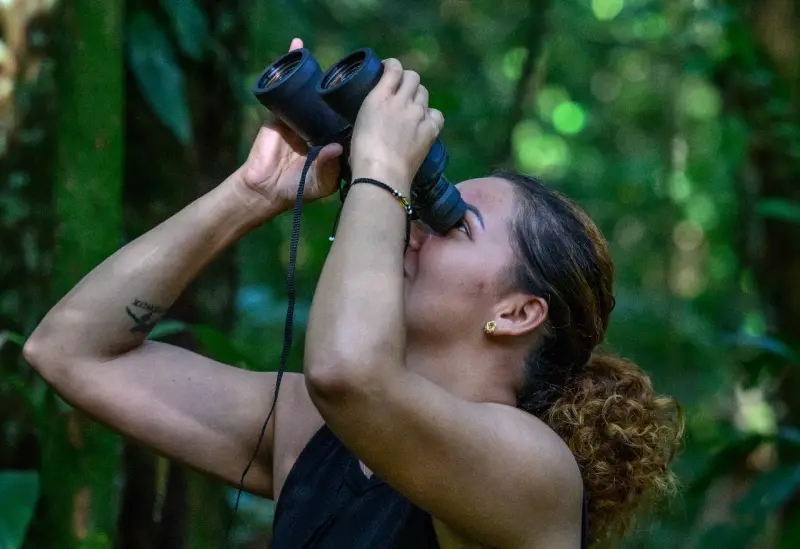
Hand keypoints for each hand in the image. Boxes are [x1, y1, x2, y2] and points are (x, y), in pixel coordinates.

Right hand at [233, 38, 343, 217]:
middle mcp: (319, 124)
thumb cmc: (298, 189)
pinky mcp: (280, 112)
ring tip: (326, 50)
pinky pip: (284, 85)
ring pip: (310, 87)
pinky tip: (296, 46)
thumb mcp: (321, 182)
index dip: (359, 104)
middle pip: (332, 98)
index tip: (374, 89)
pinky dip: (289, 65)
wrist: (267, 190)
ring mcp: (300, 116)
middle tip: (354, 65)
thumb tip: (335, 147)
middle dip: (341, 82)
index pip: (349, 116)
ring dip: (315, 67)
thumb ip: (328, 166)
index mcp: (334, 138)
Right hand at [349, 59, 443, 188]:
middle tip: (401, 92)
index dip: (393, 66)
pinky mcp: (431, 130)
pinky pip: (436, 114)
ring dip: (417, 97)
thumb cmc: (362, 155)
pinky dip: (430, 116)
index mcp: (379, 97)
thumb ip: (371, 111)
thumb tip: (377, 114)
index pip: (394, 68)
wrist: (382, 174)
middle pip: (413, 77)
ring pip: (424, 93)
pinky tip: (424, 122)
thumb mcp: (359, 124)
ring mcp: (418, 114)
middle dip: (407, 81)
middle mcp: (401, 100)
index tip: (389, 72)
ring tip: (411, 109)